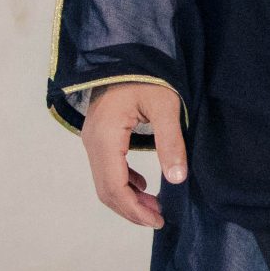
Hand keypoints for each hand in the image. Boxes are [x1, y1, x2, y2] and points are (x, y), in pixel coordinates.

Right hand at [81, 81, 185, 228]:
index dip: (134, 209)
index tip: (158, 220)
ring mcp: (92, 138)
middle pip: (106, 189)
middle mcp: (92, 140)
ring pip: (105, 181)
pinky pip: (107, 167)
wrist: (129, 49)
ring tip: (155, 206)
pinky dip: (124, 182)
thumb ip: (171, 141)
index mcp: (105, 136)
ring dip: (128, 197)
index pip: (114, 186)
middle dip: (131, 208)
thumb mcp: (166, 105)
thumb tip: (177, 180)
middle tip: (159, 218)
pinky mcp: (99, 135)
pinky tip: (144, 185)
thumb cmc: (148, 73)